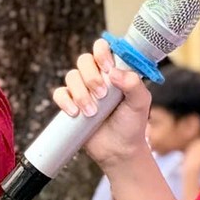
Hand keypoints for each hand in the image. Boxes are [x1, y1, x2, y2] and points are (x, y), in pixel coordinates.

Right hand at [52, 38, 150, 168]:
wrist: (119, 151)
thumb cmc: (132, 124)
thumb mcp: (140, 103)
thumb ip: (134, 84)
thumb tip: (113, 73)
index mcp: (114, 70)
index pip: (103, 48)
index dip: (102, 53)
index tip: (108, 69)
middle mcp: (97, 76)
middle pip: (84, 60)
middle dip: (91, 78)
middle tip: (102, 95)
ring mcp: (82, 90)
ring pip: (71, 76)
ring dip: (80, 93)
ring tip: (92, 112)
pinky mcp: (70, 104)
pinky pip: (59, 93)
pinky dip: (65, 101)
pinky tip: (74, 112)